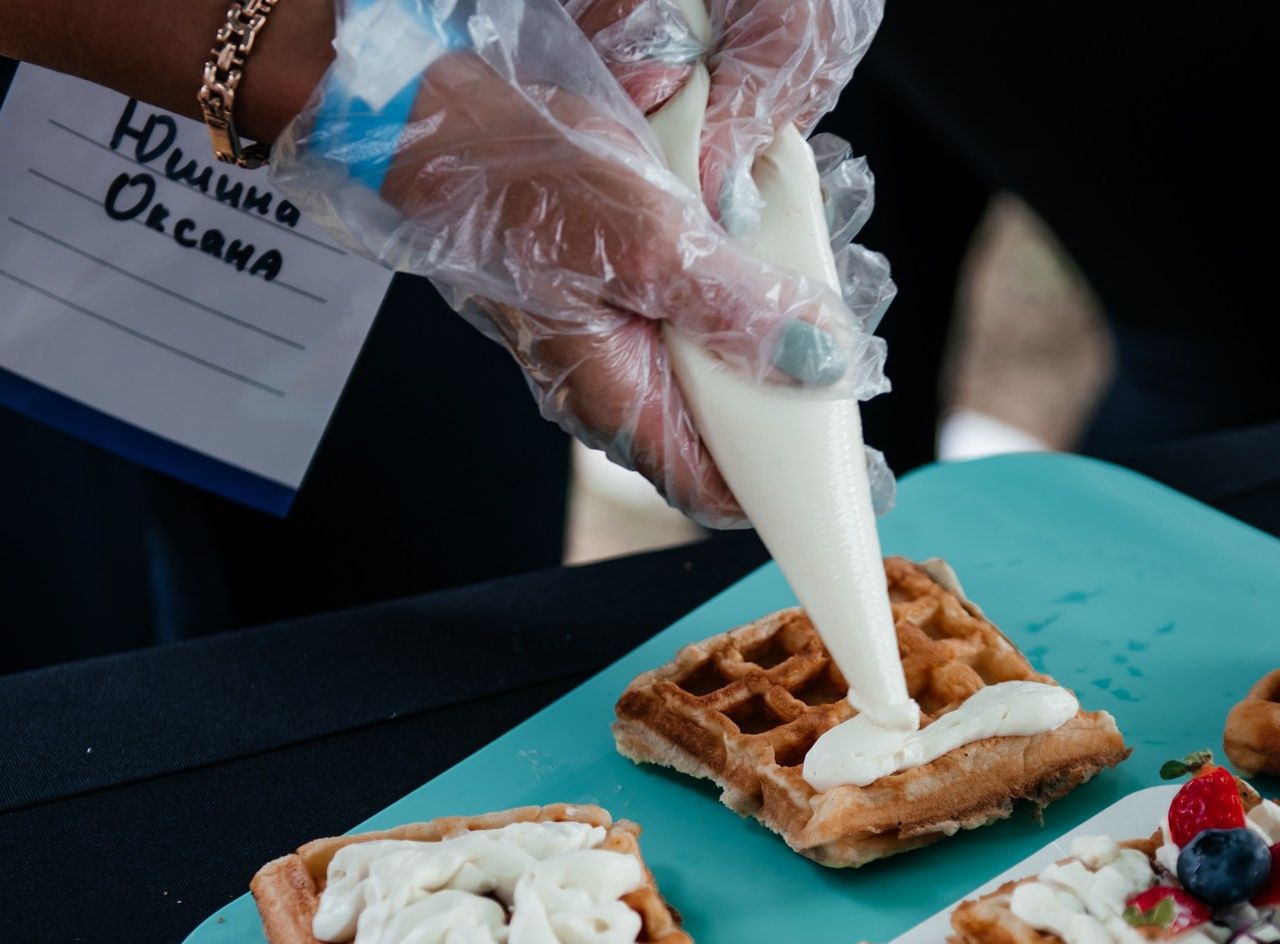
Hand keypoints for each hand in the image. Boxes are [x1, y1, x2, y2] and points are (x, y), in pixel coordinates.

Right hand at [275, 2, 881, 526]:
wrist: (427, 113)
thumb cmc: (515, 179)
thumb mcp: (649, 240)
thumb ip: (736, 309)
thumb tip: (819, 362)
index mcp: (612, 394)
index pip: (708, 487)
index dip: (781, 493)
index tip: (849, 484)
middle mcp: (610, 377)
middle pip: (719, 426)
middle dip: (788, 406)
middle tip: (852, 371)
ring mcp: (606, 331)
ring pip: (708, 363)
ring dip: (767, 339)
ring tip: (824, 306)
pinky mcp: (607, 283)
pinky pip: (687, 307)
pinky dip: (734, 287)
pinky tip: (764, 250)